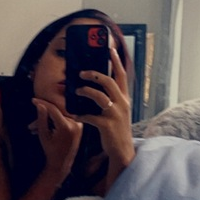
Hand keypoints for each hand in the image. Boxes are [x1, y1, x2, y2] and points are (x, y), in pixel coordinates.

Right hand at [30, 98, 82, 185]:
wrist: (62, 163)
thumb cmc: (50, 151)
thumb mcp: (43, 135)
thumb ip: (42, 119)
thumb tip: (40, 104)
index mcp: (67, 127)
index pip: (53, 109)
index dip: (42, 103)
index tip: (33, 100)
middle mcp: (75, 124)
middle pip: (56, 113)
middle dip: (42, 115)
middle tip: (31, 120)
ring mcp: (78, 125)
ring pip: (59, 116)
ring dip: (47, 119)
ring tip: (34, 127)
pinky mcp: (79, 126)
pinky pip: (64, 119)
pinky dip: (54, 121)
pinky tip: (44, 127)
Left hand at [75, 48, 135, 188]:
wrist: (122, 150)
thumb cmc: (116, 128)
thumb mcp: (117, 110)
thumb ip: (110, 98)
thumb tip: (95, 85)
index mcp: (124, 98)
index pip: (121, 75)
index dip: (116, 61)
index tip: (110, 49)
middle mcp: (122, 103)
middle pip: (109, 82)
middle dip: (94, 74)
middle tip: (81, 73)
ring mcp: (115, 114)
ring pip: (100, 96)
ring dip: (86, 91)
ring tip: (76, 91)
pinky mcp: (107, 125)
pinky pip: (91, 116)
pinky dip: (81, 114)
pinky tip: (74, 114)